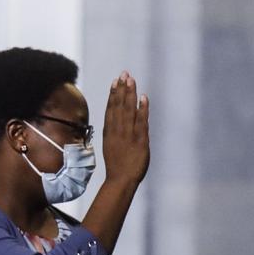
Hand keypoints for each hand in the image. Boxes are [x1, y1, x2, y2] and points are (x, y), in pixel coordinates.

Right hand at [100, 72, 150, 187]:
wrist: (121, 180)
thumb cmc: (117, 167)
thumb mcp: (112, 147)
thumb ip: (115, 134)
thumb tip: (118, 122)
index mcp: (110, 133)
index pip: (111, 109)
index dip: (113, 94)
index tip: (115, 81)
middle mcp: (117, 131)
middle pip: (119, 106)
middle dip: (122, 89)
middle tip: (124, 74)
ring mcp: (128, 135)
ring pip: (128, 110)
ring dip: (130, 94)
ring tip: (131, 80)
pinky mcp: (139, 140)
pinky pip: (141, 122)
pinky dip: (142, 109)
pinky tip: (143, 97)